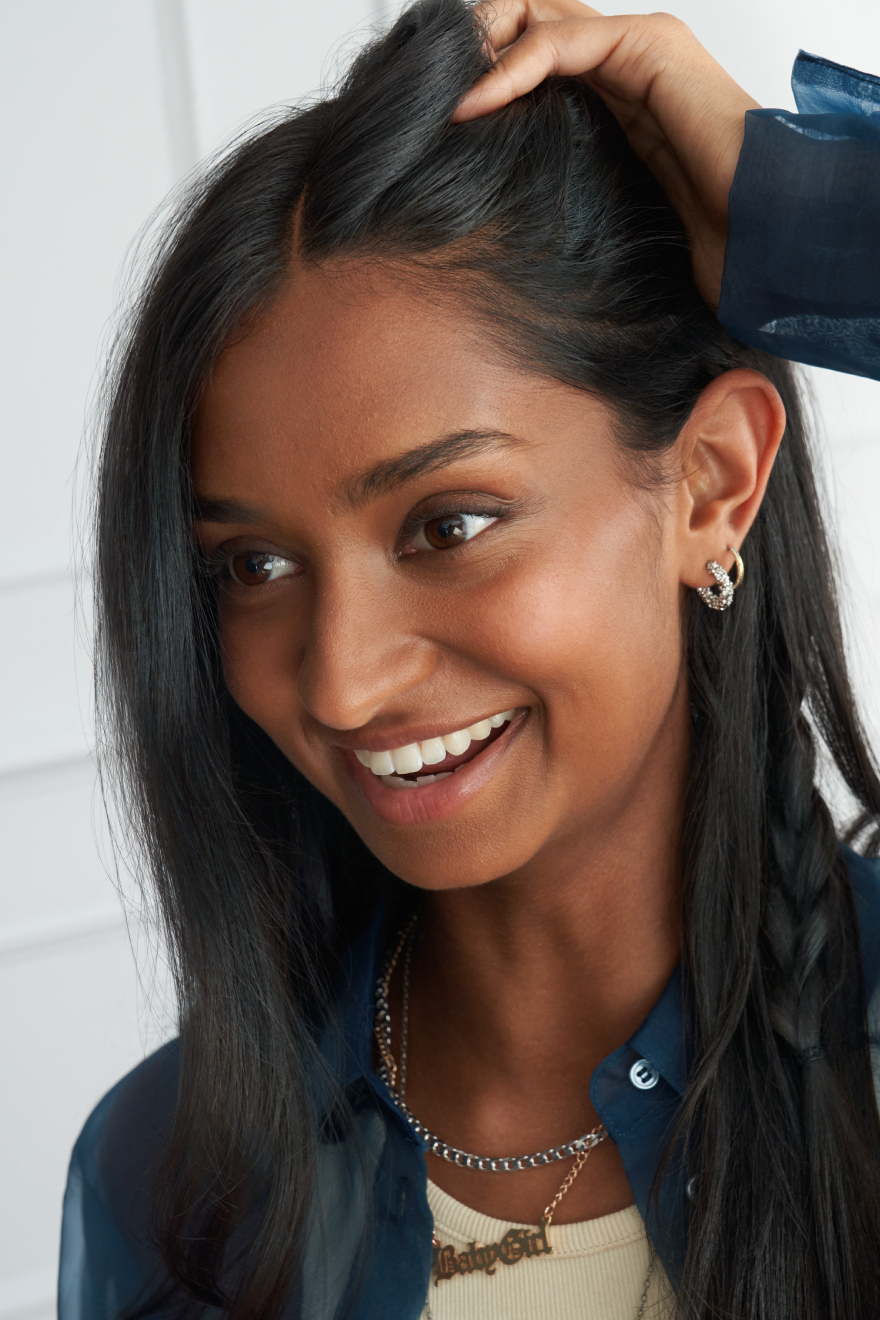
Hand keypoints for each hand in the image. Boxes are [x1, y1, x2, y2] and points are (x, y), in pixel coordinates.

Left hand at [453, 2, 759, 309]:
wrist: (762, 237)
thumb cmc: (702, 238)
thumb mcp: (601, 211)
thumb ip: (562, 191)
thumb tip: (496, 232)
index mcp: (615, 95)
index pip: (534, 55)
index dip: (481, 71)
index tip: (432, 115)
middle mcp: (625, 61)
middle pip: (530, 20)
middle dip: (473, 45)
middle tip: (425, 88)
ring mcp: (639, 47)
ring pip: (538, 13)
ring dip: (480, 45)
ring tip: (438, 88)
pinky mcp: (649, 47)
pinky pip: (560, 41)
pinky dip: (509, 66)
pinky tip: (473, 101)